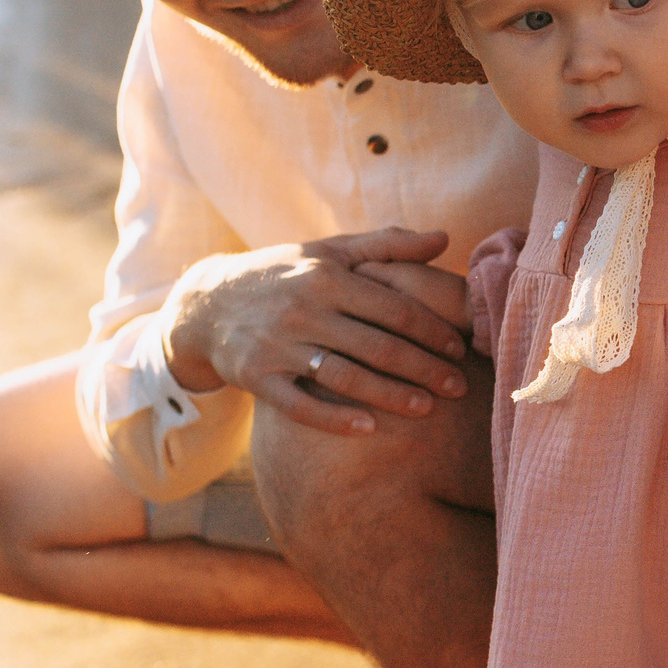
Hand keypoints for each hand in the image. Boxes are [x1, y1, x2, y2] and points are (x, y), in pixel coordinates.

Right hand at [161, 227, 470, 436]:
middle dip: (424, 368)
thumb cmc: (284, 275)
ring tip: (427, 408)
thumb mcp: (329, 251)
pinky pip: (300, 405)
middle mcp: (303, 310)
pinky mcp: (257, 378)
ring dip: (391, 396)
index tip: (460, 348)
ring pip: (345, 377)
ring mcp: (278, 346)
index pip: (393, 307)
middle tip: (459, 386)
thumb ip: (386, 245)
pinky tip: (369, 429)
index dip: (432, 330)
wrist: (207, 303)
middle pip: (377, 346)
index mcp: (326, 277)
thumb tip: (445, 238)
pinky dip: (335, 419)